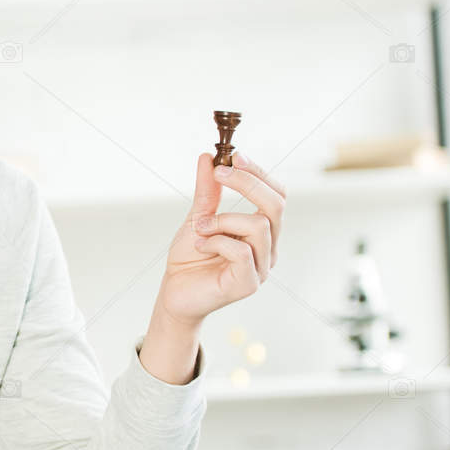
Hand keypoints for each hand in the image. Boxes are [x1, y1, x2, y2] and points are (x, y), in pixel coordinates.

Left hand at [157, 150, 285, 326]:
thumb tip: (208, 158)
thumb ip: (208, 191)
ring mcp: (262, 267)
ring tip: (200, 229)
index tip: (234, 155)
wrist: (173, 294)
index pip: (276, 194)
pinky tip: (201, 246)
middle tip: (220, 174)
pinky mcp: (249, 284)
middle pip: (276, 205)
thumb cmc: (189, 259)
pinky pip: (242, 251)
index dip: (258, 173)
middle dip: (247, 183)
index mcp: (262, 230)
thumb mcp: (197, 217)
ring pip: (259, 226)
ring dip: (223, 220)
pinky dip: (217, 242)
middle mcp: (268, 248)